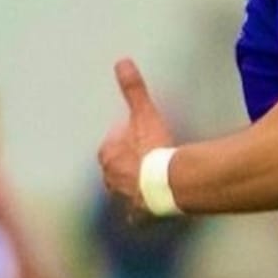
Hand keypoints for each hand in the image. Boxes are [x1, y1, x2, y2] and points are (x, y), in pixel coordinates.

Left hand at [97, 58, 173, 211]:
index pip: (109, 147)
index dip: (121, 141)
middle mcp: (111, 180)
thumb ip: (134, 90)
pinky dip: (141, 212)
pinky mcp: (139, 215)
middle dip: (124, 165)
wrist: (169, 184)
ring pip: (123, 191)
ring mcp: (124, 199)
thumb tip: (122, 62)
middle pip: (114, 171)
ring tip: (147, 180)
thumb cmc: (154, 149)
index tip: (134, 136)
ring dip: (131, 186)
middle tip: (142, 157)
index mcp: (109, 157)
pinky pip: (136, 214)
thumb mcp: (145, 114)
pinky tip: (149, 209)